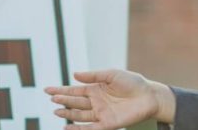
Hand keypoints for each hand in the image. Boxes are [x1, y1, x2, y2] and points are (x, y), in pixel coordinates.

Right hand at [43, 70, 174, 129]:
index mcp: (95, 89)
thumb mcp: (112, 74)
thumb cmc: (133, 83)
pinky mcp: (108, 124)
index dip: (60, 90)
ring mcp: (101, 113)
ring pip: (80, 115)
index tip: (47, 90)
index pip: (74, 90)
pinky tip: (67, 128)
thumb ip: (93, 76)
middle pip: (75, 102)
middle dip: (63, 101)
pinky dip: (78, 129)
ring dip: (68, 114)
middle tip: (52, 100)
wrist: (150, 96)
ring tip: (56, 113)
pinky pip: (90, 128)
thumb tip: (74, 75)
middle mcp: (96, 102)